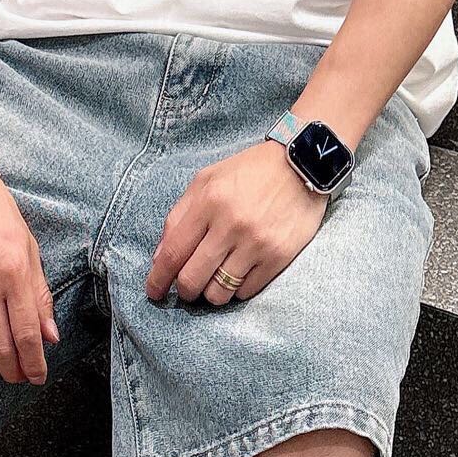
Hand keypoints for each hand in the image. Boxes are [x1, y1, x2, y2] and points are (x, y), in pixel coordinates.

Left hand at [146, 140, 327, 305]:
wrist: (303, 163)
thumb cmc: (250, 172)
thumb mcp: (207, 180)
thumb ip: (179, 216)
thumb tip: (160, 258)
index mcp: (208, 202)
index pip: (173, 252)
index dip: (158, 279)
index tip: (154, 292)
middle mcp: (231, 224)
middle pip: (192, 279)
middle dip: (184, 291)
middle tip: (187, 288)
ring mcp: (256, 243)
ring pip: (219, 292)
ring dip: (211, 293)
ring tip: (215, 280)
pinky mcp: (279, 256)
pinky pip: (246, 291)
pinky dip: (237, 289)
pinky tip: (239, 273)